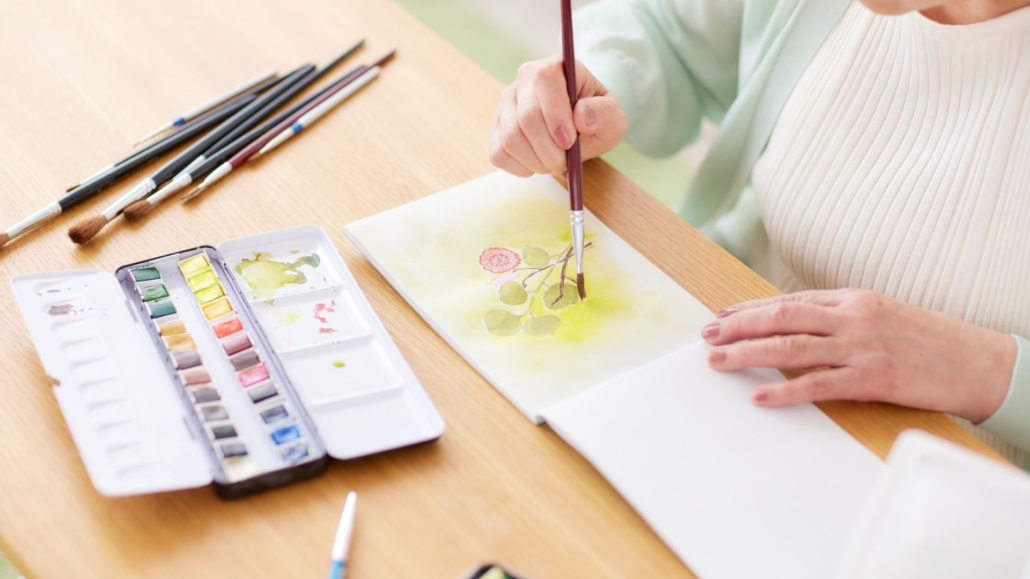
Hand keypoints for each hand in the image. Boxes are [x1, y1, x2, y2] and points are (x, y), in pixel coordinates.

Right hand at [490, 55, 626, 176]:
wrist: (579, 131)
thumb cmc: (596, 120)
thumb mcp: (613, 118)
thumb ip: (605, 114)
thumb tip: (581, 116)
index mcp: (556, 67)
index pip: (545, 79)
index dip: (555, 114)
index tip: (569, 142)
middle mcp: (525, 79)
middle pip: (527, 116)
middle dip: (548, 149)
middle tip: (564, 163)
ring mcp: (506, 103)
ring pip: (511, 138)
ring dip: (536, 161)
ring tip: (554, 163)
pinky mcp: (496, 127)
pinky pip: (499, 153)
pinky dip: (521, 167)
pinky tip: (537, 163)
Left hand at [702, 289, 1017, 422]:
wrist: (978, 361)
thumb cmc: (928, 339)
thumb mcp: (881, 313)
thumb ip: (838, 316)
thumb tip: (793, 322)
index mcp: (853, 299)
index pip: (789, 300)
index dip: (750, 308)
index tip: (721, 316)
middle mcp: (852, 317)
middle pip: (782, 316)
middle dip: (738, 325)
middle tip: (707, 335)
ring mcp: (861, 347)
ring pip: (791, 346)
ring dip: (748, 353)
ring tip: (718, 360)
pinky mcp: (872, 379)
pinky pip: (819, 385)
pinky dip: (786, 390)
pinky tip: (759, 396)